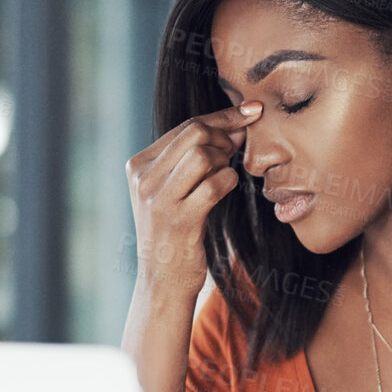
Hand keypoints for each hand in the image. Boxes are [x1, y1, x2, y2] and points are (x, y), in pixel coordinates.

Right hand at [125, 102, 261, 300]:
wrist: (163, 281)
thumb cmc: (175, 232)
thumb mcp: (171, 190)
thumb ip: (190, 158)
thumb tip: (234, 125)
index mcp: (138, 166)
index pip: (184, 126)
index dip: (223, 116)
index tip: (252, 110)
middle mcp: (143, 179)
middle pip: (195, 133)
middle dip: (226, 135)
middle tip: (240, 147)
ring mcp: (158, 199)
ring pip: (204, 155)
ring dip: (227, 161)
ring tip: (228, 173)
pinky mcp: (179, 220)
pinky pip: (215, 184)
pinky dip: (229, 181)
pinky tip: (228, 189)